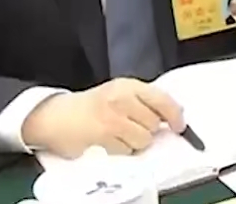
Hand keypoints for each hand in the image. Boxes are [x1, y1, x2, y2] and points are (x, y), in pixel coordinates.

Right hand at [20, 78, 184, 157]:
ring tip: (119, 134)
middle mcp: (121, 99)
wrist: (56, 116)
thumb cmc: (91, 106)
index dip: (175, 115)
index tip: (179, 126)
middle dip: (147, 129)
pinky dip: (121, 149)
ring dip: (135, 141)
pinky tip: (108, 141)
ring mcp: (112, 118)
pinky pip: (127, 150)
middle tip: (131, 126)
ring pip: (143, 139)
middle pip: (154, 122)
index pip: (162, 99)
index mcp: (128, 85)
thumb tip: (172, 116)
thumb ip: (144, 100)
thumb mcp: (118, 93)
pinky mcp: (103, 137)